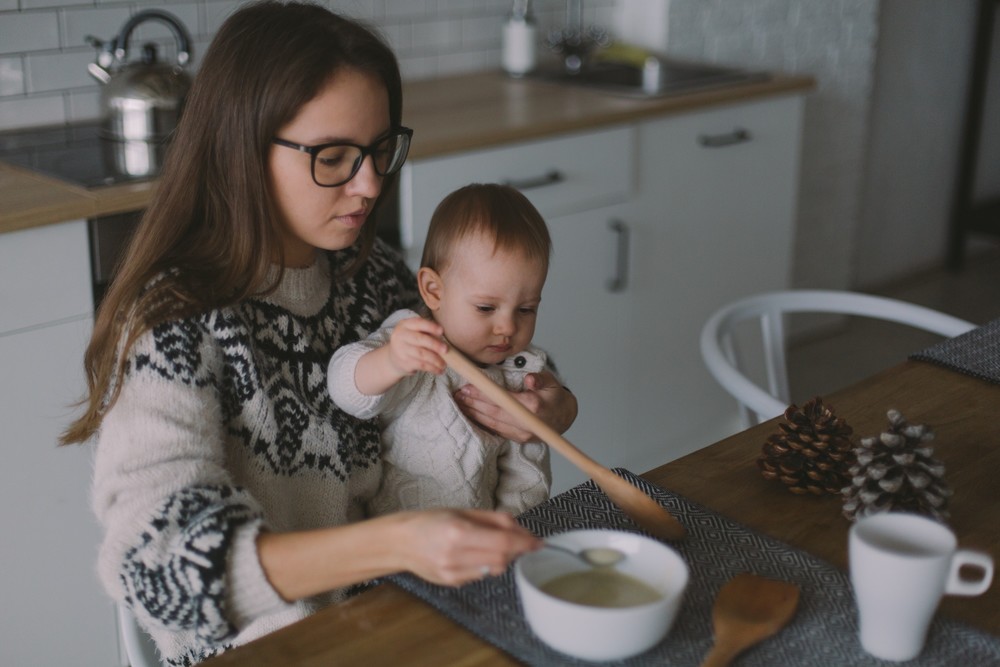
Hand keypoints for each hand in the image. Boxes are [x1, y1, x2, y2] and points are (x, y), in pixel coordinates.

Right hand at [386, 316, 446, 376]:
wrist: (393, 359)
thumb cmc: (410, 343)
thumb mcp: (414, 333)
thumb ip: (427, 332)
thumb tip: (443, 338)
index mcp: (404, 325)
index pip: (418, 323)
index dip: (431, 327)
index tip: (442, 331)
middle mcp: (400, 336)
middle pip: (420, 339)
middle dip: (435, 345)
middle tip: (446, 350)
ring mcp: (400, 350)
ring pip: (421, 354)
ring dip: (435, 360)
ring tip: (444, 364)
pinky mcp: (404, 362)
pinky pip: (421, 365)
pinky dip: (432, 368)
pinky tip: (439, 370)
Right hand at [399, 509, 540, 585]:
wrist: (399, 542)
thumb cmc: (430, 521)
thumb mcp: (462, 511)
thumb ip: (494, 520)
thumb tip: (522, 529)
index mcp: (458, 532)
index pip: (503, 542)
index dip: (525, 543)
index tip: (538, 542)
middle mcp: (456, 555)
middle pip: (502, 558)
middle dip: (516, 550)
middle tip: (519, 540)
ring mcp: (453, 572)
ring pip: (494, 569)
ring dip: (502, 557)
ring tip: (489, 543)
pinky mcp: (452, 583)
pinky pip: (481, 575)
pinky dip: (486, 564)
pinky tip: (473, 553)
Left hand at [454, 370, 577, 442]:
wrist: (565, 417)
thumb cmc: (555, 397)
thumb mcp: (552, 382)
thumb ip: (540, 379)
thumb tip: (530, 379)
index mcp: (533, 406)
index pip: (502, 400)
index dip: (483, 395)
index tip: (468, 388)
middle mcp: (527, 423)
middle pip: (494, 413)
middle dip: (473, 404)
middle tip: (458, 395)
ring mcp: (523, 433)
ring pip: (493, 424)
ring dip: (474, 414)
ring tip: (460, 404)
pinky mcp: (519, 439)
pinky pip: (497, 431)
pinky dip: (483, 423)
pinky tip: (472, 415)